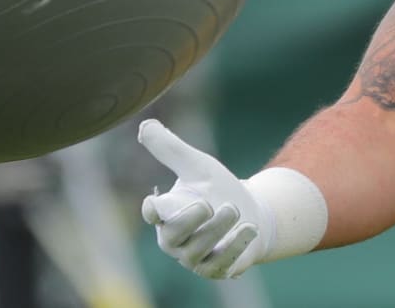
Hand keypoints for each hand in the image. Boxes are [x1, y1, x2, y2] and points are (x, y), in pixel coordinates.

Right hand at [138, 119, 270, 278]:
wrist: (250, 213)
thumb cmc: (216, 188)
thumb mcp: (196, 164)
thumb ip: (170, 147)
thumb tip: (144, 124)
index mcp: (166, 212)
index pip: (153, 213)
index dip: (152, 210)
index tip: (154, 205)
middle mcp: (175, 239)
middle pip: (172, 235)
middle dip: (189, 220)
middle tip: (207, 204)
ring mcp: (194, 258)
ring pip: (198, 251)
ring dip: (217, 229)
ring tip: (235, 209)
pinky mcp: (216, 269)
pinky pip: (221, 264)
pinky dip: (235, 247)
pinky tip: (249, 228)